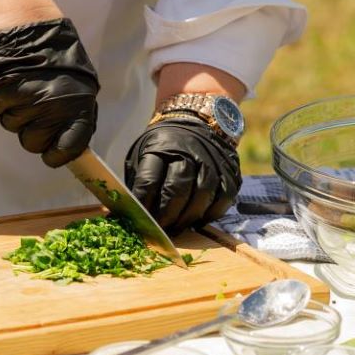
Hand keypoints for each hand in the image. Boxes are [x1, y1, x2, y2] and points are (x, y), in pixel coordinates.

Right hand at [0, 18, 98, 166]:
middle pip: (33, 143)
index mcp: (78, 106)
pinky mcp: (1, 91)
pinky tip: (8, 81)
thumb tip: (72, 144)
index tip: (52, 152)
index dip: (58, 154)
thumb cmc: (56, 56)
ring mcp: (25, 100)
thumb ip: (75, 115)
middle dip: (31, 130)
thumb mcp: (80, 85)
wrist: (28, 24)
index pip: (69, 148)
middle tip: (34, 107)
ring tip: (22, 85)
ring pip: (11, 125)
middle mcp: (52, 107)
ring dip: (13, 110)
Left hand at [124, 116, 241, 234]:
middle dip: (167, 216)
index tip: (140, 221)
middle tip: (160, 230)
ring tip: (177, 228)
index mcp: (160, 147)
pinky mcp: (229, 172)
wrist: (196, 124)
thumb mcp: (143, 155)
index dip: (144, 205)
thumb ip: (138, 183)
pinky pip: (222, 199)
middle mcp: (188, 151)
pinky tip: (197, 220)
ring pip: (202, 195)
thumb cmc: (163, 149)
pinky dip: (209, 214)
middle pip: (177, 190)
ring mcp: (212, 161)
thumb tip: (125, 215)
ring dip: (187, 218)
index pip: (149, 180)